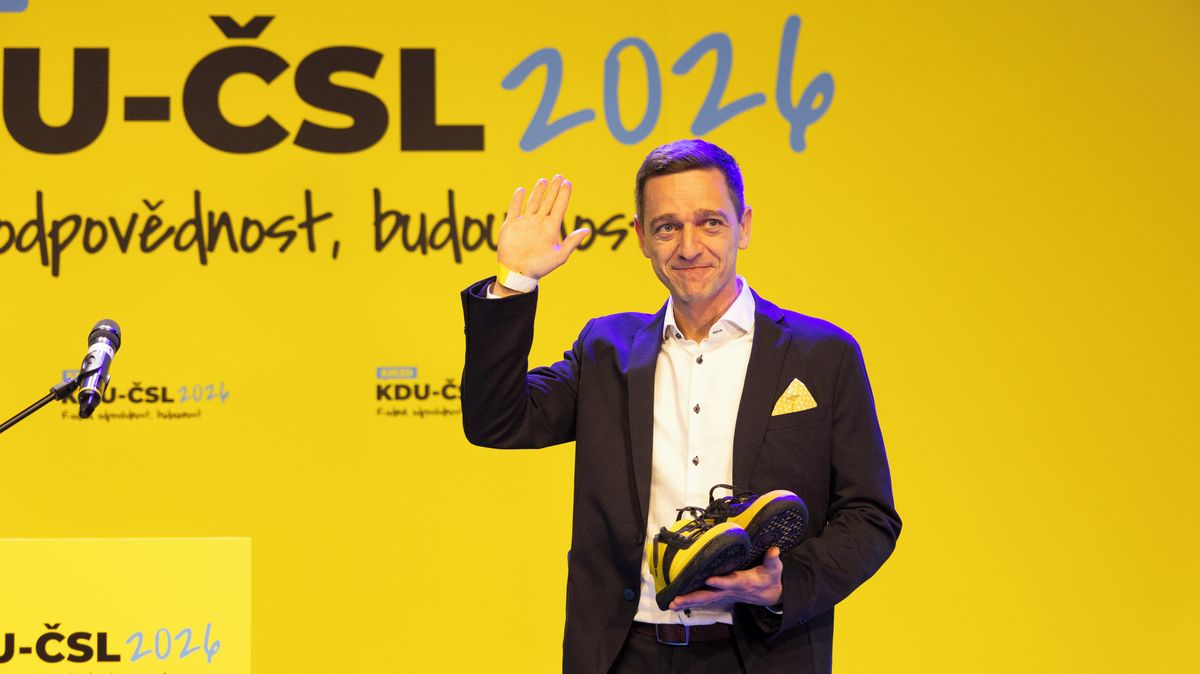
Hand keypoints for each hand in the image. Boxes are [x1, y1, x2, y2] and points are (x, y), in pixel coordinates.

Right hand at [495, 175, 588, 291]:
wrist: (517, 273)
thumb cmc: (540, 267)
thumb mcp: (559, 256)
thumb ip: (572, 243)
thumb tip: (587, 231)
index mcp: (551, 228)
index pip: (559, 207)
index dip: (564, 195)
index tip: (568, 183)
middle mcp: (539, 223)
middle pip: (548, 202)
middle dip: (554, 189)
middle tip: (559, 176)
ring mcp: (525, 223)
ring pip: (533, 202)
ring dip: (538, 191)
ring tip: (544, 180)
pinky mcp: (511, 225)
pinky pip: (514, 209)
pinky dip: (517, 199)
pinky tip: (522, 190)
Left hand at [668, 547, 783, 610]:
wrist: (770, 595)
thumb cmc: (770, 578)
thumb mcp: (775, 569)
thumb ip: (772, 560)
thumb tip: (774, 550)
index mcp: (743, 582)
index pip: (731, 582)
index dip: (721, 582)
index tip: (709, 580)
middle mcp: (730, 590)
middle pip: (710, 595)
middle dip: (694, 597)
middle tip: (678, 600)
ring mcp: (724, 594)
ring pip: (704, 599)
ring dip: (688, 602)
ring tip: (672, 604)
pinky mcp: (721, 595)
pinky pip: (704, 600)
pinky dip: (690, 602)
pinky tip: (676, 604)